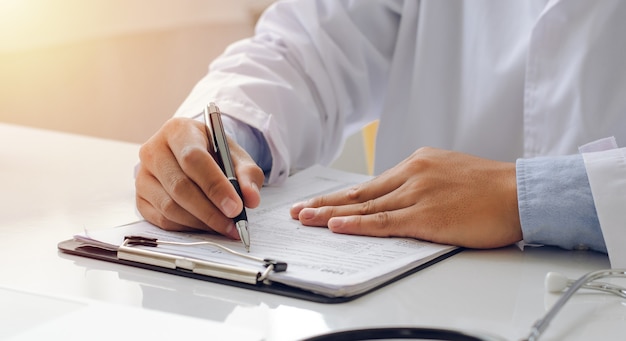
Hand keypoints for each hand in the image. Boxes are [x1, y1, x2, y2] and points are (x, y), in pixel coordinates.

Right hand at [135, 117, 264, 238]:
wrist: (192, 155)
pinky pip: (163, 219)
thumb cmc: (214, 154)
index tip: (236, 207)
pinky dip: (188, 227)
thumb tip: (251, 199)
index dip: (215, 186)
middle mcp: (153, 150)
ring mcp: (143, 175)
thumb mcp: (236, 157)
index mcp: (178, 131)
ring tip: (224, 226)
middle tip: (233, 224)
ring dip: (201, 222)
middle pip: (180, 187)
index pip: (193, 159)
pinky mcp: (140, 198)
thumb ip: (247, 175)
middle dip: (210, 211)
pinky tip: (206, 225)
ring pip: (170, 207)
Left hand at [290, 147, 521, 247]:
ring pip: (365, 207)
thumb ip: (420, 184)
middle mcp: (411, 174)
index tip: (319, 203)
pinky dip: (357, 224)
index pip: (369, 184)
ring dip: (330, 215)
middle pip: (359, 193)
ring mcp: (417, 194)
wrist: (520, 193)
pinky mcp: (426, 216)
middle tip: (298, 211)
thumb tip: (397, 199)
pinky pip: (384, 222)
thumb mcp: (448, 173)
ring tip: (305, 220)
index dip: (341, 196)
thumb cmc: (490, 187)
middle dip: (324, 204)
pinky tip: (336, 226)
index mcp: (416, 163)